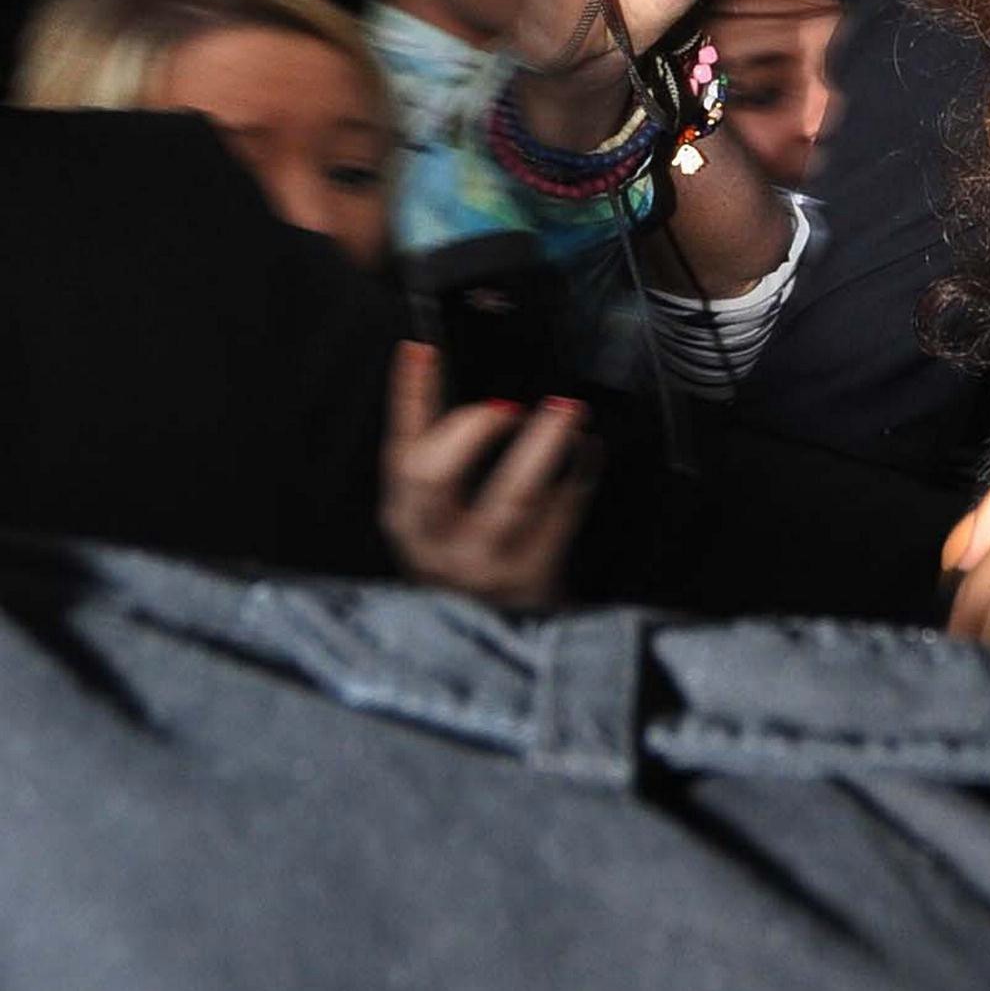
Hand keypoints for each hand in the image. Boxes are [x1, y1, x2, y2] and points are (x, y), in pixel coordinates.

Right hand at [380, 342, 597, 609]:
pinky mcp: (530, 577)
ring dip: (543, 445)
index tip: (420, 351)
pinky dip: (579, 475)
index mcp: (407, 519)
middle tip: (510, 405)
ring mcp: (482, 565)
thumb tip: (487, 394)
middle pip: (435, 477)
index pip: (400, 451)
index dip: (409, 398)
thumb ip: (450, 465)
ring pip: (512, 497)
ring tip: (568, 412)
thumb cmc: (475, 560)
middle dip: (474, 428)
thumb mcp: (443, 518)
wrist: (505, 639)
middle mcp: (434, 544)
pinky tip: (588, 451)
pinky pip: (560, 515)